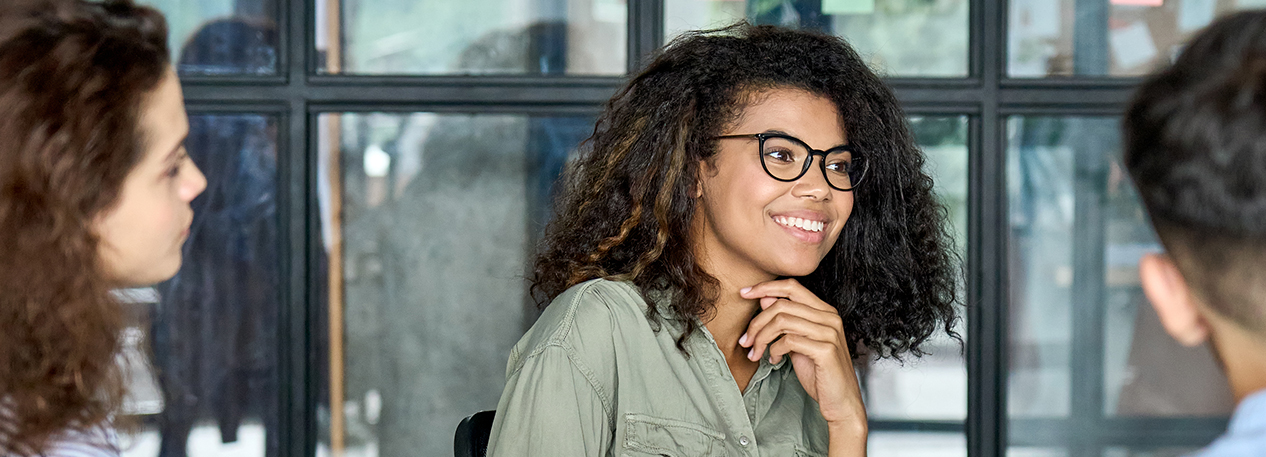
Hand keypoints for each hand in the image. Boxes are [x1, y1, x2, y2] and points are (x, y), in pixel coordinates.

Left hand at [738, 279, 866, 428]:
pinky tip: (774, 360)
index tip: (744, 293)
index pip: (792, 287)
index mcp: (825, 311)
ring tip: (755, 354)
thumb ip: (785, 321)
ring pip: (782, 321)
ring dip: (761, 338)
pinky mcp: (826, 350)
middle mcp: (830, 317)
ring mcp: (829, 332)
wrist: (841, 401)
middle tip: (745, 341)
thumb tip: (765, 298)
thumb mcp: (797, 342)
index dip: (765, 287)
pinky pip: (788, 340)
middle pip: (782, 304)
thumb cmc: (819, 372)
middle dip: (756, 322)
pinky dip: (774, 350)